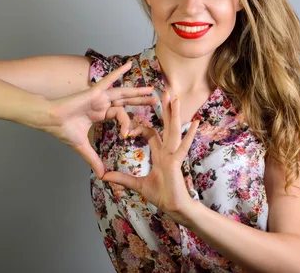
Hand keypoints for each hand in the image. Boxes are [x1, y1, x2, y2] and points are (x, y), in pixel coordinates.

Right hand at [41, 60, 156, 178]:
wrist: (49, 120)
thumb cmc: (62, 129)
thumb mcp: (82, 147)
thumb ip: (93, 159)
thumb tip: (101, 175)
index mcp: (99, 114)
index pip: (120, 115)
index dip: (127, 123)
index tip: (127, 135)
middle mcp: (101, 104)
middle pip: (125, 101)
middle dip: (140, 102)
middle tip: (155, 101)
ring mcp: (98, 97)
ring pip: (122, 92)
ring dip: (136, 91)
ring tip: (150, 90)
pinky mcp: (94, 92)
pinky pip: (108, 80)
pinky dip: (119, 72)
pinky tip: (128, 64)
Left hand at [100, 89, 199, 225]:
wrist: (175, 208)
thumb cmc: (162, 196)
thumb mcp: (137, 185)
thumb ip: (122, 178)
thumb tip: (104, 176)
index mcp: (161, 154)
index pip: (152, 134)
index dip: (140, 128)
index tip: (128, 130)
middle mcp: (169, 151)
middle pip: (166, 125)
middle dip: (166, 109)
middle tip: (165, 91)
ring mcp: (174, 155)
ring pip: (174, 130)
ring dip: (174, 114)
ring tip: (174, 98)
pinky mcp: (176, 162)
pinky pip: (182, 146)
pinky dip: (188, 135)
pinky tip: (194, 123)